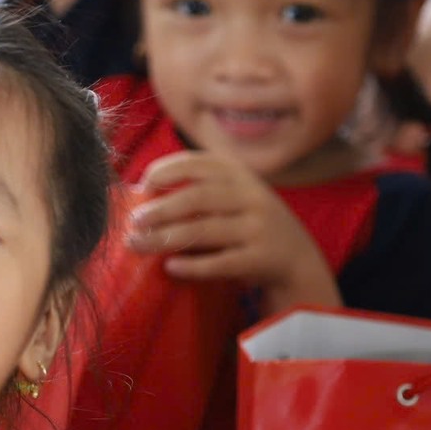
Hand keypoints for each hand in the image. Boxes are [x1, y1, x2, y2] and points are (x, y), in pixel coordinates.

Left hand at [127, 151, 340, 311]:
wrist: (296, 259)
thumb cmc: (246, 223)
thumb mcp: (230, 196)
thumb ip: (195, 191)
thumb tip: (136, 195)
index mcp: (239, 174)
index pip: (198, 163)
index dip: (166, 170)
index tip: (144, 184)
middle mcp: (252, 196)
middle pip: (197, 197)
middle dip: (161, 209)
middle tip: (134, 221)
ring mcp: (259, 228)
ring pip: (205, 231)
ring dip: (166, 238)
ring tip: (137, 244)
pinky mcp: (262, 259)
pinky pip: (222, 263)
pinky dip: (193, 266)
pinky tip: (170, 267)